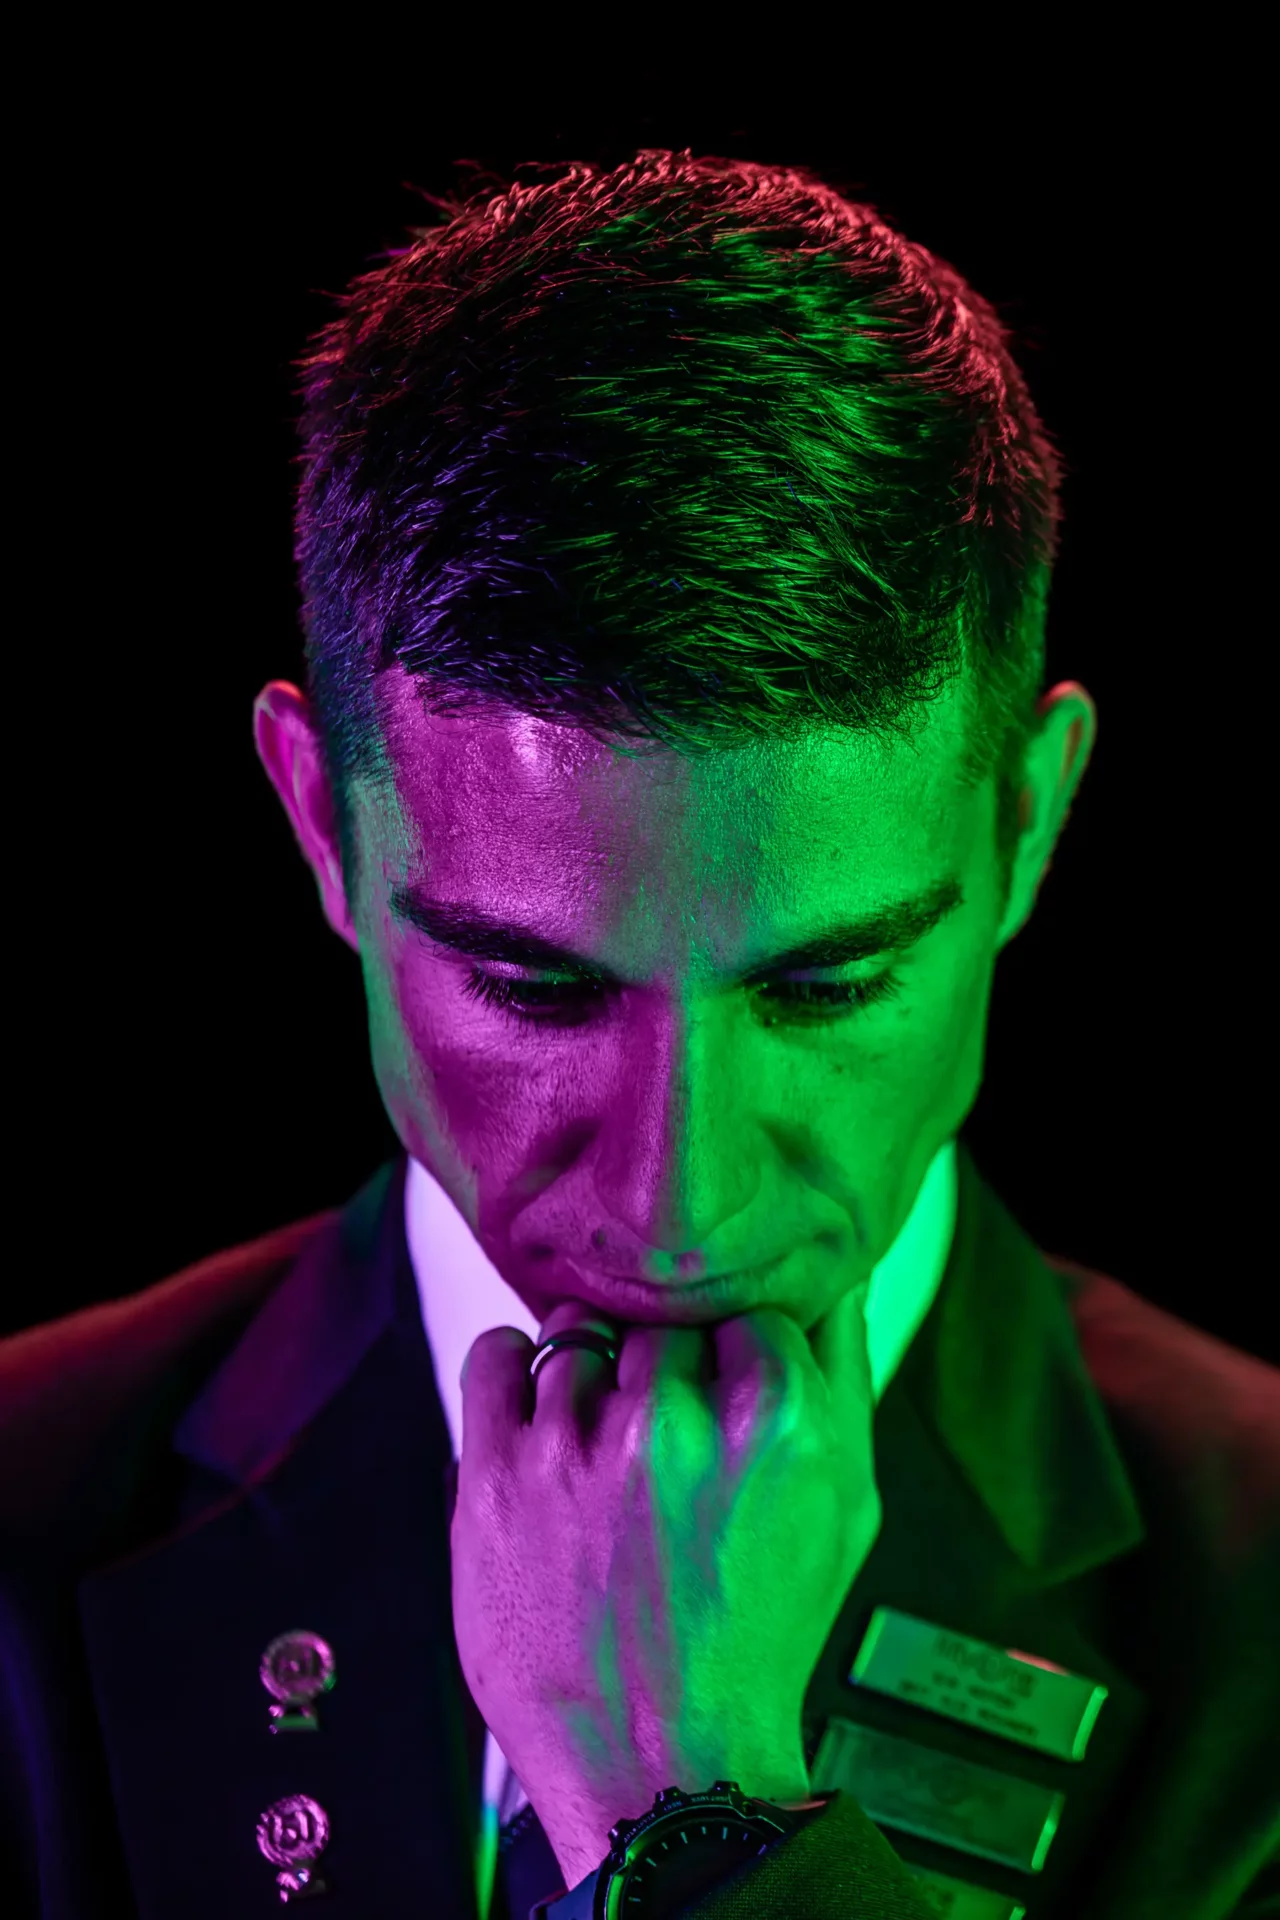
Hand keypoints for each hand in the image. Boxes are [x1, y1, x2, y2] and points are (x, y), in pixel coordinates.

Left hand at [450, 1286, 880, 1890]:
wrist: (662, 1771)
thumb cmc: (756, 1640)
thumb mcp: (845, 1510)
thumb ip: (842, 1377)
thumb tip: (830, 1276)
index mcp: (776, 1420)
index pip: (743, 1302)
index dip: (731, 1346)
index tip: (723, 1394)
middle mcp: (673, 1422)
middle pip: (657, 1315)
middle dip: (662, 1363)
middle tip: (665, 1432)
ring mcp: (575, 1445)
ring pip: (578, 1328)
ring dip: (589, 1368)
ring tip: (602, 1443)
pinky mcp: (495, 1475)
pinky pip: (496, 1354)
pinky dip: (514, 1368)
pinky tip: (539, 1415)